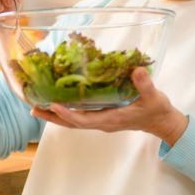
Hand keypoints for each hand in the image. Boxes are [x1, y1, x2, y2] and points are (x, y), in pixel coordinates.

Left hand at [31, 68, 189, 145]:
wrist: (161, 121)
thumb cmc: (157, 109)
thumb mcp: (154, 96)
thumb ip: (145, 84)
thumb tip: (137, 71)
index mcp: (112, 118)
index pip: (84, 120)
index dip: (68, 114)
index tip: (53, 104)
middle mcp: (102, 122)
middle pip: (72, 123)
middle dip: (53, 116)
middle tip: (33, 108)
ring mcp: (101, 120)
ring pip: (73, 121)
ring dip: (55, 115)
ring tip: (36, 106)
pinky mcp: (102, 116)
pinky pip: (79, 117)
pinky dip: (65, 111)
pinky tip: (56, 102)